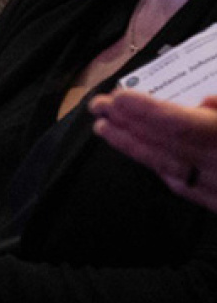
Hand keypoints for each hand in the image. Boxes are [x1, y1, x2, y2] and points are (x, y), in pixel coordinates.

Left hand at [91, 89, 216, 211]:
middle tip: (97, 106)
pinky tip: (137, 153)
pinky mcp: (216, 204)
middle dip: (126, 123)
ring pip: (166, 167)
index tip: (118, 98)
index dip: (146, 111)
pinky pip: (179, 185)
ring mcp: (216, 191)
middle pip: (163, 145)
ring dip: (130, 145)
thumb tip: (205, 102)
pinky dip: (154, 164)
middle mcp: (216, 169)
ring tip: (103, 127)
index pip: (180, 126)